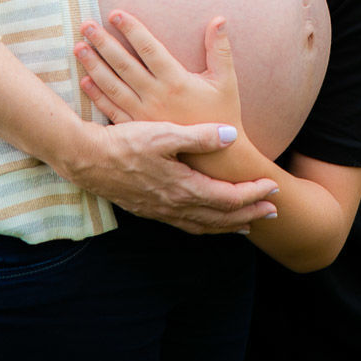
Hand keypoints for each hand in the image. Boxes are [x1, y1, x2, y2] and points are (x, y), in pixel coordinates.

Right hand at [72, 117, 277, 234]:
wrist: (87, 160)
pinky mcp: (149, 210)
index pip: (229, 199)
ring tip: (246, 224)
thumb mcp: (164, 134)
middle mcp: (175, 206)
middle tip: (272, 212)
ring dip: (228, 225)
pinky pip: (186, 225)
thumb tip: (232, 136)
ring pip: (204, 226)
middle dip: (249, 215)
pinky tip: (206, 220)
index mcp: (184, 188)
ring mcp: (161, 212)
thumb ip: (199, 136)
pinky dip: (205, 225)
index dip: (254, 195)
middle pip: (221, 219)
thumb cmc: (125, 143)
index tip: (273, 188)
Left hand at [76, 11, 242, 132]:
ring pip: (114, 85)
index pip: (149, 49)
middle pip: (124, 64)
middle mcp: (156, 96)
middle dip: (104, 42)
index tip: (115, 14)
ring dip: (95, 65)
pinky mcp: (137, 129)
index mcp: (176, 81)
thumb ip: (220, 49)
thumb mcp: (226, 80)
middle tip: (86, 25)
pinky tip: (85, 81)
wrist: (215, 159)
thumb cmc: (223, 114)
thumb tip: (219, 19)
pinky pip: (113, 109)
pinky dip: (98, 95)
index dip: (132, 30)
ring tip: (79, 47)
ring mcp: (144, 114)